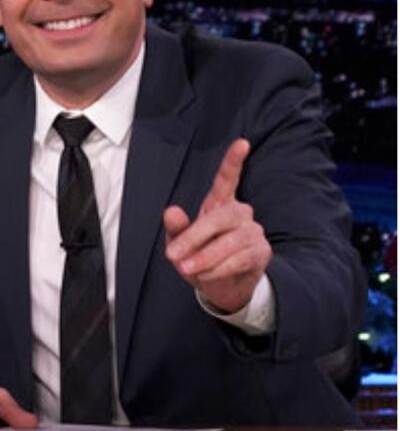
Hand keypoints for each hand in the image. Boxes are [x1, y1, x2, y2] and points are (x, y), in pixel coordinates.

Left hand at [163, 138, 271, 313]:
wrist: (221, 287)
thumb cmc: (198, 258)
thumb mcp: (179, 244)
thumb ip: (176, 229)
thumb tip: (170, 211)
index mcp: (219, 205)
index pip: (227, 180)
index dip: (233, 162)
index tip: (242, 143)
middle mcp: (240, 214)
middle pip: (221, 217)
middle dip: (194, 237)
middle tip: (172, 256)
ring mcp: (253, 233)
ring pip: (231, 241)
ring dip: (205, 257)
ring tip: (186, 269)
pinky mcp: (260, 253)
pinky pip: (239, 259)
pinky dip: (218, 268)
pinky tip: (205, 275)